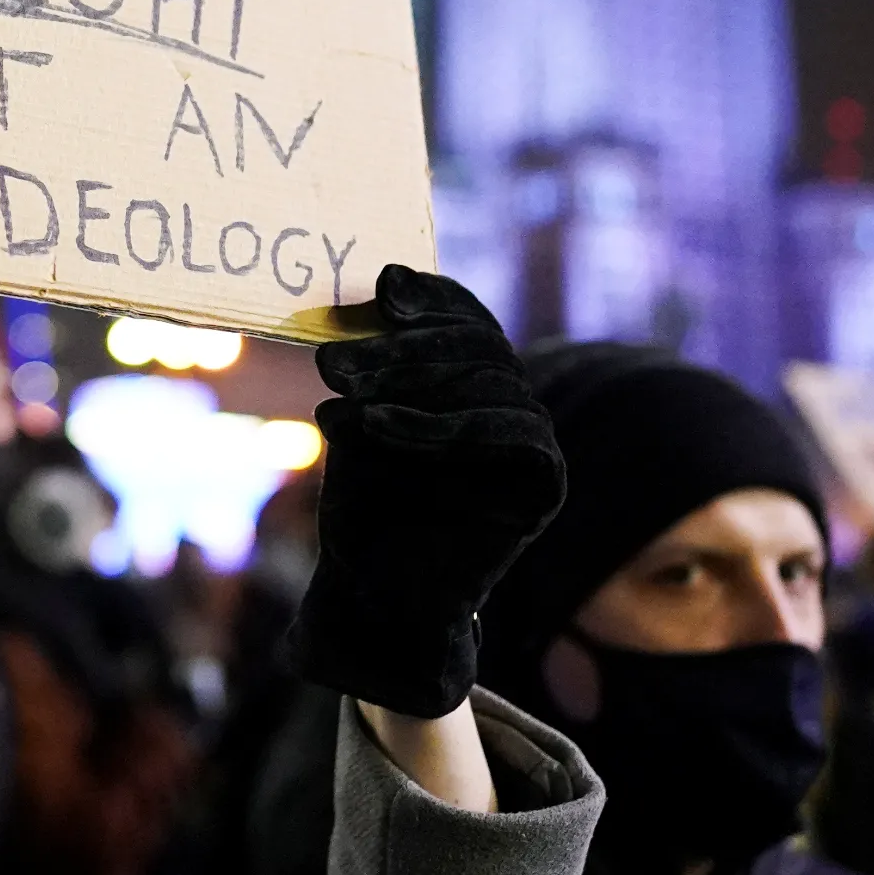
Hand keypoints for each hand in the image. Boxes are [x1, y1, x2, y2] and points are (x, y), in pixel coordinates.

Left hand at [287, 265, 564, 717]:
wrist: (373, 596)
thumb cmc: (364, 504)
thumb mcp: (358, 415)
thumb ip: (379, 359)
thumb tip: (389, 278)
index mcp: (473, 382)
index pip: (469, 319)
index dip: (435, 296)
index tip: (385, 288)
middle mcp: (512, 405)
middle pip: (478, 345)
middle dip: (400, 347)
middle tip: (329, 363)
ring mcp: (534, 444)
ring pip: (491, 381)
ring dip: (407, 381)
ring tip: (338, 399)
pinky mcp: (544, 485)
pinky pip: (511, 433)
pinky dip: (440, 424)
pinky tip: (378, 427)